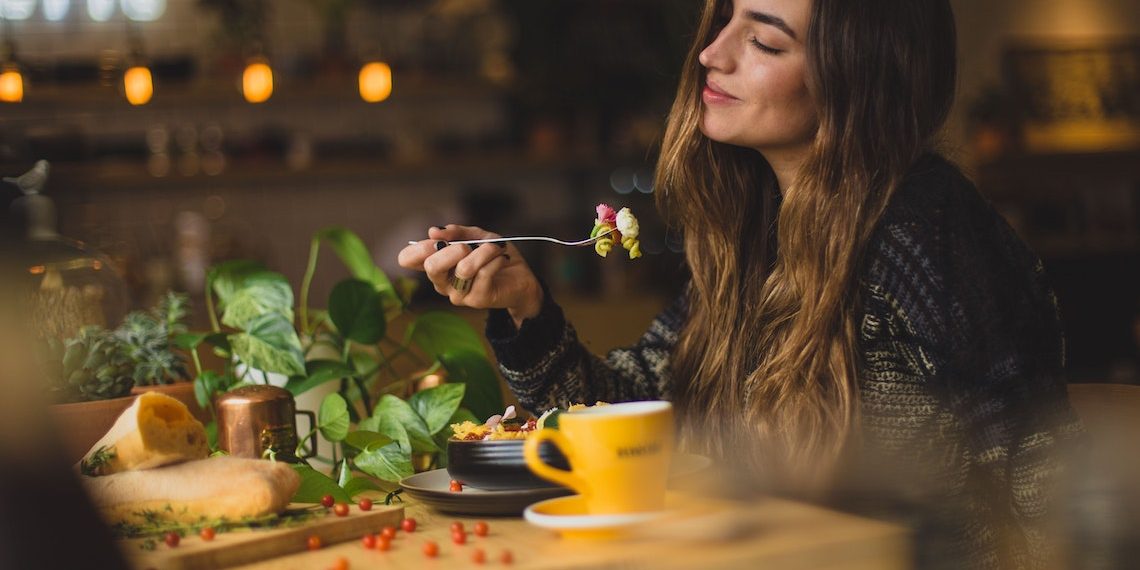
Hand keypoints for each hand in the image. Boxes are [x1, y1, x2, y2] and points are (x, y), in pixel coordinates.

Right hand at [397, 225, 542, 325]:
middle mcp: (442, 282)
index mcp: (436, 265)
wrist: (521, 278)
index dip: (418, 247)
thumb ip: (457, 232)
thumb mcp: (477, 237)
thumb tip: (434, 231)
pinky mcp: (477, 300)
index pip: (407, 259)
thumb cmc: (494, 256)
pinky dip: (495, 259)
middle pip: (431, 266)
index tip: (437, 239)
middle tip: (468, 246)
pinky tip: (502, 258)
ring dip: (483, 252)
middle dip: (452, 249)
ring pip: (464, 268)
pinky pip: (484, 273)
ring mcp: (458, 294)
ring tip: (495, 248)